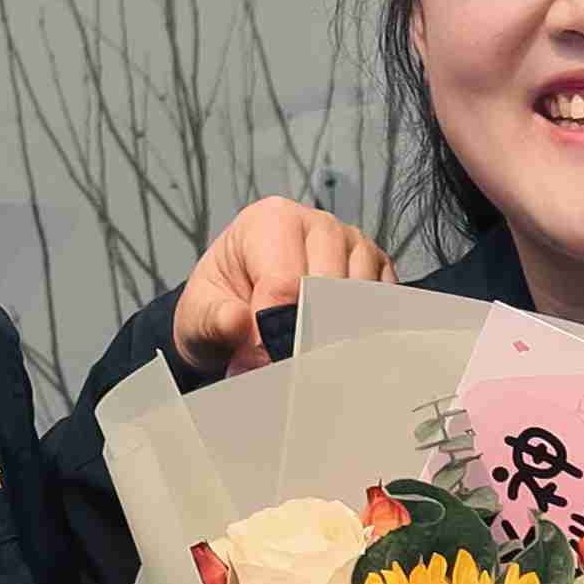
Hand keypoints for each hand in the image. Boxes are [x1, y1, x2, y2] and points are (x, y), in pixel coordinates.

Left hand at [170, 198, 386, 378]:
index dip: (274, 328)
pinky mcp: (375, 267)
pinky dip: (364, 326)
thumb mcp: (200, 312)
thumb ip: (215, 319)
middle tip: (286, 363)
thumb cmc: (222, 301)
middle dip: (306, 332)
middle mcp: (317, 224)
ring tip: (307, 350)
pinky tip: (336, 340)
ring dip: (337, 331)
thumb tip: (238, 323)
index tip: (261, 358)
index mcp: (271, 220)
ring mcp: (352, 243)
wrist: (238, 305)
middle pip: (328, 286)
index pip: (285, 280)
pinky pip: (383, 300)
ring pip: (360, 294)